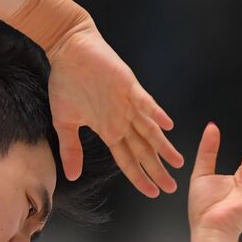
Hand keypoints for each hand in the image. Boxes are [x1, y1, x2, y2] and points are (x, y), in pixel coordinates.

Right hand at [47, 26, 181, 196]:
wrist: (68, 50)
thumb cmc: (65, 83)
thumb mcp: (64, 122)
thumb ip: (71, 149)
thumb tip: (71, 177)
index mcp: (108, 129)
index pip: (127, 158)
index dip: (140, 176)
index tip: (152, 191)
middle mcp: (121, 119)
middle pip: (143, 149)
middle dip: (157, 169)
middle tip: (172, 186)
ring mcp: (127, 103)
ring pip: (149, 129)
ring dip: (163, 146)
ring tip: (177, 162)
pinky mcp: (128, 85)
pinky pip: (144, 101)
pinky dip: (155, 112)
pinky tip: (167, 125)